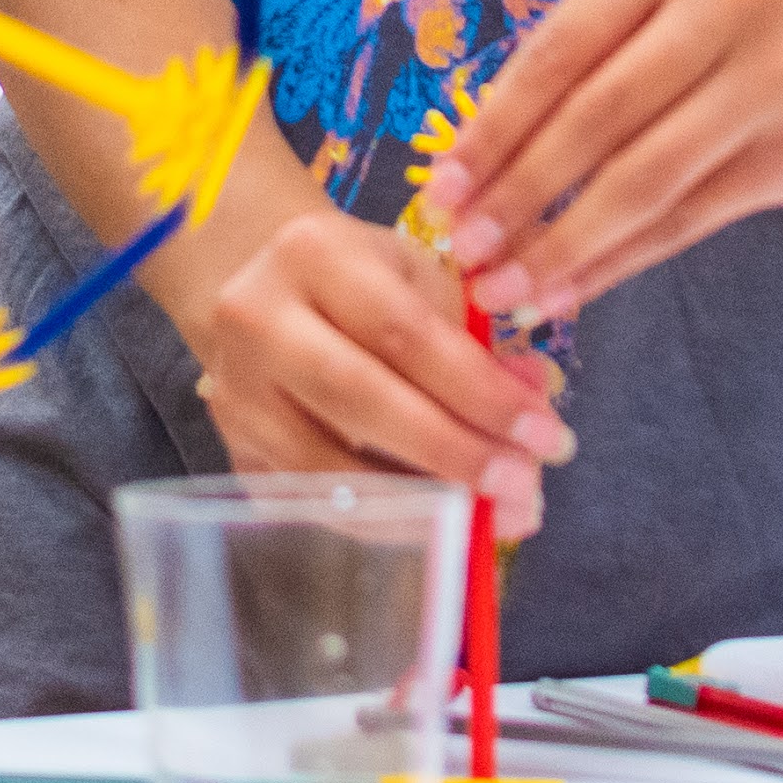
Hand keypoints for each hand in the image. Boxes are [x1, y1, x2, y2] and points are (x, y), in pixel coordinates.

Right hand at [186, 207, 570, 531]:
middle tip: (524, 486)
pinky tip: (440, 528)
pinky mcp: (234, 450)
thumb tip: (537, 405)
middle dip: (454, 451)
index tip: (547, 438)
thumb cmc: (363, 283)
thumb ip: (481, 342)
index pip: (403, 332)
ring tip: (494, 516)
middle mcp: (256, 318)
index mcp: (312, 254)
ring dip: (422, 502)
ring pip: (327, 466)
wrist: (268, 293)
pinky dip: (383, 524)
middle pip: (359, 398)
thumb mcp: (423, 282)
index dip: (479, 392)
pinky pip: (314, 504)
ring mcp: (236, 392)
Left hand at [426, 0, 782, 326]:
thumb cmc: (743, 14)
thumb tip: (480, 159)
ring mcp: (772, 74)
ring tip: (510, 289)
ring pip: (645, 178)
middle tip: (464, 252)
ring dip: (566, 243)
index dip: (494, 128)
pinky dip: (625, 258)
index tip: (441, 188)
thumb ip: (591, 56)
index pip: (559, 50)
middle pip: (597, 116)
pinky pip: (692, 215)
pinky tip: (577, 286)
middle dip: (519, 195)